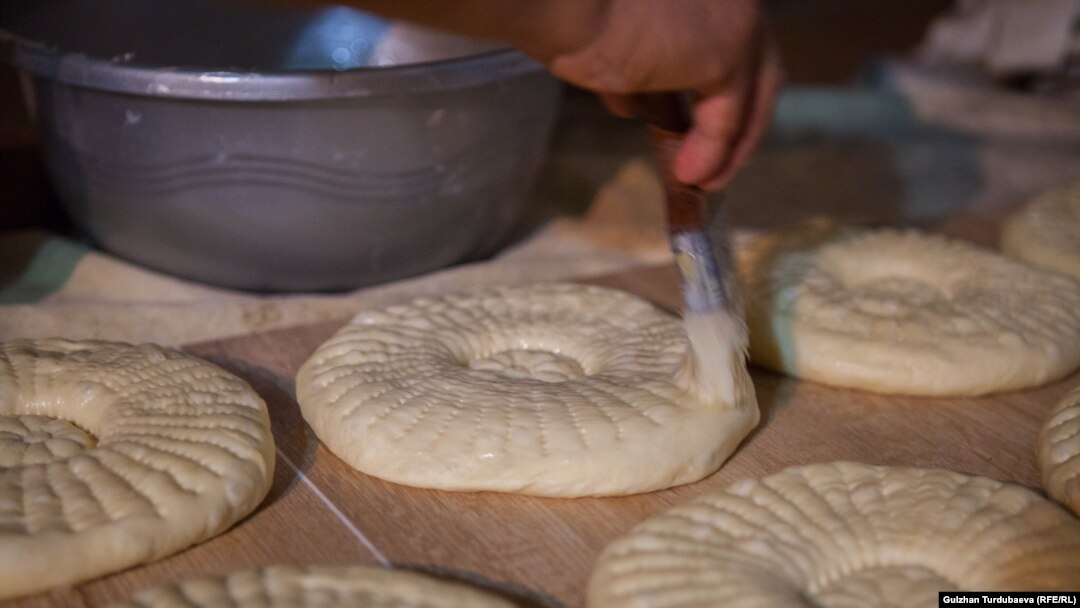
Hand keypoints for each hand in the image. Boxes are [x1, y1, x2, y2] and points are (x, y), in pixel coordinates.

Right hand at [534, 0, 783, 190]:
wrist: (560, 0)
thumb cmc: (567, 11)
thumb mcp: (613, 41)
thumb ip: (638, 66)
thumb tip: (637, 104)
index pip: (730, 38)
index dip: (719, 86)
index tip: (696, 123)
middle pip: (757, 66)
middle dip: (737, 121)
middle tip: (713, 160)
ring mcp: (735, 20)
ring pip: (750, 94)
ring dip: (729, 145)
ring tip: (700, 178)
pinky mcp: (726, 55)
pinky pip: (726, 119)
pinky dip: (712, 153)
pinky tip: (688, 175)